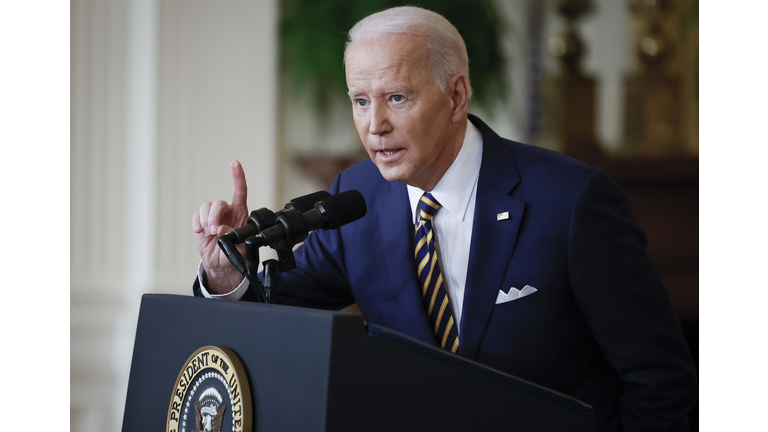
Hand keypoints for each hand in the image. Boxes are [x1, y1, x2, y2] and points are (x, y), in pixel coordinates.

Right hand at [192, 160, 249, 292]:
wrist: (220, 263)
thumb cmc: (234, 253)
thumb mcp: (240, 249)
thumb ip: (233, 238)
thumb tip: (221, 230)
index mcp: (240, 213)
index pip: (240, 191)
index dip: (238, 176)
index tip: (235, 163)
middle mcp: (226, 211)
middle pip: (218, 203)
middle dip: (215, 216)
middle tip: (215, 230)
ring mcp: (213, 216)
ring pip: (206, 207)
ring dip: (206, 219)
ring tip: (208, 233)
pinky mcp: (201, 222)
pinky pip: (196, 216)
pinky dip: (197, 223)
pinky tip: (200, 232)